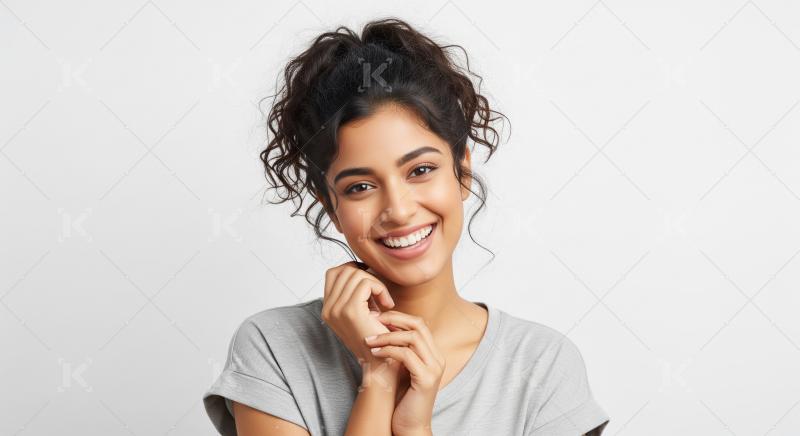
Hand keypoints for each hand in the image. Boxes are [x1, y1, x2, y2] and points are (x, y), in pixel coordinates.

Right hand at [321, 261, 396, 364]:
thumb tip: (360, 266)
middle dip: (366, 276)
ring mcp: (336, 309)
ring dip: (375, 284)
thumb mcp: (360, 311)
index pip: (334, 273)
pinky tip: (387, 304)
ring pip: (356, 274)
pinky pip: (366, 283)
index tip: (370, 283)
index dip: (353, 270)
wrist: (380, 362)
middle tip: (379, 294)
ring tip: (383, 301)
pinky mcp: (351, 311)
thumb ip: (354, 292)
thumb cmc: (376, 336)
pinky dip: (380, 289)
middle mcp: (327, 309)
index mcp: (327, 309)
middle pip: (345, 270)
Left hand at [364, 310, 444, 434]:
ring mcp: (434, 368)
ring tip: (368, 340)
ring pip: (412, 337)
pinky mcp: (426, 380)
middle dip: (393, 318)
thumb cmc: (401, 400)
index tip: (376, 318)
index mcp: (432, 354)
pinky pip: (407, 355)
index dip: (397, 317)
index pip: (418, 323)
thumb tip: (378, 330)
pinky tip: (373, 354)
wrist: (409, 427)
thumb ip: (397, 351)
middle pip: (418, 324)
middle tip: (371, 320)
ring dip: (386, 335)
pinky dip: (388, 350)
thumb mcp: (400, 370)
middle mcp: (437, 358)